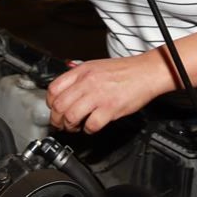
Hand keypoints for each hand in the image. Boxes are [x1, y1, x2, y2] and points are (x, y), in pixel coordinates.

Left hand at [46, 55, 162, 133]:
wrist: (146, 72)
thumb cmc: (124, 70)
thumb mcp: (96, 66)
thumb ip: (80, 77)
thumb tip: (66, 91)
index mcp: (82, 71)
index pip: (54, 88)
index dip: (50, 103)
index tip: (53, 109)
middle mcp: (87, 82)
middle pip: (59, 105)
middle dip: (56, 119)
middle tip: (61, 124)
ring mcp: (98, 95)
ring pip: (71, 116)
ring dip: (69, 126)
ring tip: (74, 127)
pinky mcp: (110, 108)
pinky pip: (91, 125)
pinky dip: (88, 130)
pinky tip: (91, 127)